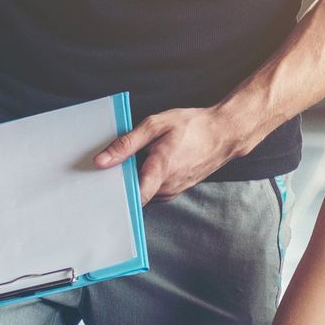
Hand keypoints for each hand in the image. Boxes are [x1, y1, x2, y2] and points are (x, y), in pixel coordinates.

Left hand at [94, 107, 241, 203]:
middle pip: (133, 194)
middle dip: (119, 183)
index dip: (114, 198)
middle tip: (109, 166)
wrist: (225, 133)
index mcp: (160, 170)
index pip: (133, 199)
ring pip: (144, 193)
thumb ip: (127, 143)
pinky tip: (146, 164)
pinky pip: (154, 190)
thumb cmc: (194, 126)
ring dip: (134, 181)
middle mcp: (168, 186)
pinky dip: (146, 181)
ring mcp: (174, 190)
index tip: (99, 192)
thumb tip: (101, 161)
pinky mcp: (177, 189)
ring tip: (132, 160)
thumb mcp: (156, 125)